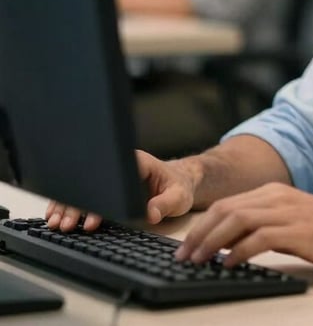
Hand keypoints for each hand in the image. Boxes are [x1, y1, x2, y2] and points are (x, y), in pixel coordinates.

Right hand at [46, 149, 199, 230]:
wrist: (180, 181)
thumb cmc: (180, 187)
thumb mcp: (178, 197)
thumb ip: (165, 204)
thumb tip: (151, 214)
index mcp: (137, 162)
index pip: (111, 179)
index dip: (98, 199)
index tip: (90, 218)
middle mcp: (120, 165)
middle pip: (91, 182)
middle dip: (76, 205)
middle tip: (66, 225)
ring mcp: (111, 175)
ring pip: (84, 187)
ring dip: (68, 205)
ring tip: (57, 224)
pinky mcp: (108, 186)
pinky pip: (85, 193)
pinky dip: (70, 205)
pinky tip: (57, 216)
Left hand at [175, 184, 312, 273]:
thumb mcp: (293, 224)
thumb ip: (264, 228)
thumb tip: (229, 246)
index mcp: (275, 192)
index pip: (228, 204)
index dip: (202, 225)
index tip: (186, 247)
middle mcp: (278, 197)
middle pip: (227, 209)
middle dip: (199, 234)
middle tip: (183, 257)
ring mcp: (288, 212)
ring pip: (238, 220)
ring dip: (212, 242)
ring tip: (198, 261)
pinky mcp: (299, 231)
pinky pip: (260, 238)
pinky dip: (239, 250)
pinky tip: (228, 263)